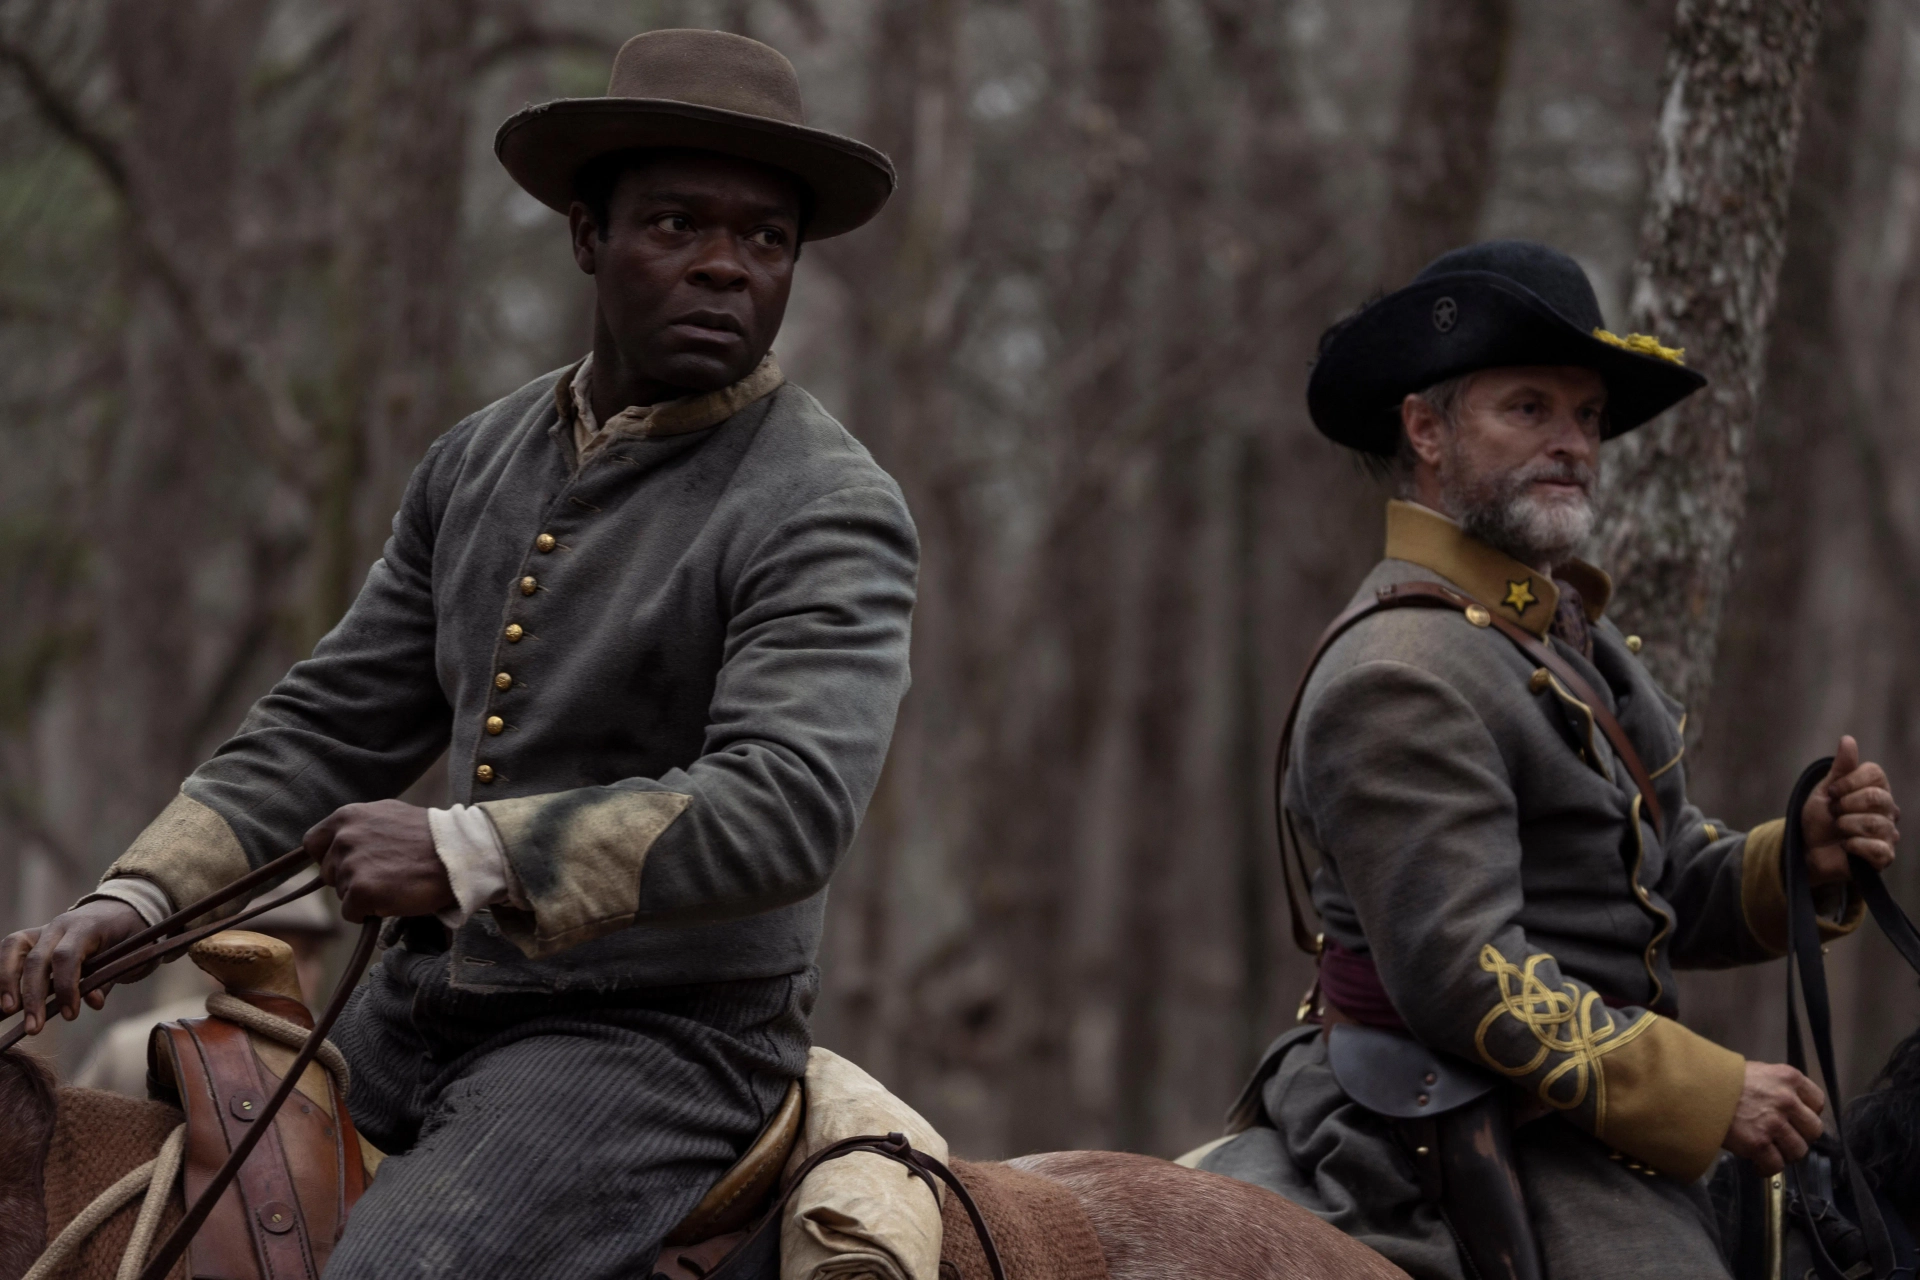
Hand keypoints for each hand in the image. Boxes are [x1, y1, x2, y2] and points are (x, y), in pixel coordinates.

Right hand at [0, 899, 145, 1033]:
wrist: (119, 910)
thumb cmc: (126, 937)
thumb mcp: (129, 956)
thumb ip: (108, 979)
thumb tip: (93, 1003)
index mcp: (87, 927)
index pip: (67, 955)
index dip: (65, 986)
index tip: (70, 1014)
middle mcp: (60, 925)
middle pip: (36, 958)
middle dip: (32, 996)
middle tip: (34, 1028)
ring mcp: (43, 929)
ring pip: (13, 949)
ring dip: (6, 982)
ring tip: (7, 1011)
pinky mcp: (30, 937)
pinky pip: (9, 950)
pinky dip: (3, 972)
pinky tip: (4, 997)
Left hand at [305, 800, 451, 921]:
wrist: (459, 855)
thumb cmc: (430, 837)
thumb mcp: (388, 815)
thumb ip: (360, 827)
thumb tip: (339, 841)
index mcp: (348, 816)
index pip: (313, 843)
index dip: (329, 856)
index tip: (350, 863)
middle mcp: (343, 838)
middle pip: (327, 872)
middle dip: (349, 877)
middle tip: (384, 873)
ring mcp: (350, 865)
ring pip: (341, 893)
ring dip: (363, 894)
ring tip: (395, 882)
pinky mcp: (361, 891)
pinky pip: (351, 913)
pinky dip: (369, 912)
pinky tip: (394, 898)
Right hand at [1723, 1061, 1825, 1173]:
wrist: (1693, 1088)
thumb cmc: (1720, 1077)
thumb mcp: (1756, 1071)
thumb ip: (1776, 1087)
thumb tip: (1786, 1107)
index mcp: (1788, 1078)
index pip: (1817, 1101)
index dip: (1808, 1113)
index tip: (1796, 1119)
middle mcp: (1786, 1100)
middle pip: (1813, 1130)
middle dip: (1800, 1135)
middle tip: (1783, 1137)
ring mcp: (1773, 1123)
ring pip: (1798, 1150)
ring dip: (1785, 1154)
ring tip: (1769, 1151)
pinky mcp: (1758, 1144)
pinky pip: (1776, 1165)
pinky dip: (1767, 1168)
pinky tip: (1757, 1164)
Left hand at [1802, 735, 1899, 886]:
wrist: (1809, 850)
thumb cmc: (1820, 820)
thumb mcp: (1826, 791)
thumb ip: (1840, 768)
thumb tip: (1848, 739)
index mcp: (1876, 790)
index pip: (1875, 773)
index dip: (1848, 781)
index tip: (1832, 793)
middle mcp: (1888, 810)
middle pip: (1876, 797)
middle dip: (1845, 805)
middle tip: (1835, 813)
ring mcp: (1888, 834)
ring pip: (1875, 823)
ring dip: (1846, 826)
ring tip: (1839, 830)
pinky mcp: (1884, 857)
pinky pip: (1878, 848)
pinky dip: (1855, 846)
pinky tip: (1847, 846)